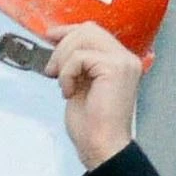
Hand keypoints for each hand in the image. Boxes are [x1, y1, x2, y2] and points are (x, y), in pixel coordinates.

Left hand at [44, 22, 144, 170]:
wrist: (101, 145)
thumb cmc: (91, 125)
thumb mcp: (80, 85)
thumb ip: (77, 65)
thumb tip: (59, 46)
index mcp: (120, 62)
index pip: (94, 32)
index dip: (69, 31)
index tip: (50, 36)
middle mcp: (126, 58)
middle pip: (88, 30)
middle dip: (63, 46)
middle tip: (51, 70)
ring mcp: (123, 62)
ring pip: (84, 38)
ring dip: (63, 59)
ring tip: (61, 82)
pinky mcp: (115, 68)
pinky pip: (80, 56)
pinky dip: (67, 73)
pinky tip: (69, 91)